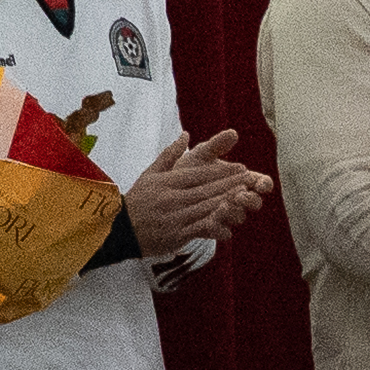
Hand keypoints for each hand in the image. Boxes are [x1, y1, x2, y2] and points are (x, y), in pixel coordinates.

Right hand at [126, 125, 274, 256]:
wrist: (118, 229)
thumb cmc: (137, 200)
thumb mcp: (151, 173)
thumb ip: (170, 154)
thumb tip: (186, 134)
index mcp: (168, 182)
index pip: (200, 175)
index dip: (222, 172)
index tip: (241, 168)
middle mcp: (172, 198)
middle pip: (206, 190)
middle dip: (231, 185)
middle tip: (251, 181)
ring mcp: (174, 217)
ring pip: (206, 209)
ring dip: (227, 203)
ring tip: (245, 199)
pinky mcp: (175, 235)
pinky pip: (198, 230)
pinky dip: (214, 228)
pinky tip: (229, 227)